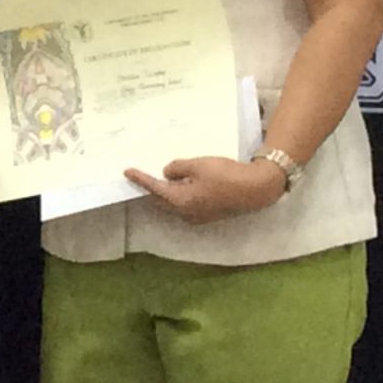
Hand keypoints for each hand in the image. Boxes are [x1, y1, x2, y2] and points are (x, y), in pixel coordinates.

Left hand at [124, 155, 285, 222]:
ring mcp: (197, 216)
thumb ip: (177, 168)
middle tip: (144, 175)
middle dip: (152, 189)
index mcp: (179, 201)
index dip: (140, 180)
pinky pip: (186, 205)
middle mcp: (185, 213)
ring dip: (167, 193)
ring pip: (174, 204)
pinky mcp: (208, 214)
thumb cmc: (225, 175)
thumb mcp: (197, 165)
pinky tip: (184, 184)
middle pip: (161, 201)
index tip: (127, 172)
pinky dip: (180, 195)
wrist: (255, 189)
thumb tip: (167, 174)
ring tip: (164, 178)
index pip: (154, 189)